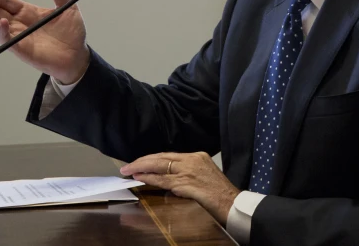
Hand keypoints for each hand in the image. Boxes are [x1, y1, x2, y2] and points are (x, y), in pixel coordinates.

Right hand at [0, 0, 89, 83]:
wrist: (78, 54)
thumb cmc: (71, 31)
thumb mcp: (66, 6)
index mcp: (27, 12)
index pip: (7, 2)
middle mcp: (20, 24)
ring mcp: (19, 37)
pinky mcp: (23, 50)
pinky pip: (8, 42)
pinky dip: (3, 33)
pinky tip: (4, 23)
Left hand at [120, 152, 239, 225]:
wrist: (232, 202)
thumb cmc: (220, 193)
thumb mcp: (204, 176)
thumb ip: (189, 174)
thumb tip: (170, 179)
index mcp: (198, 156)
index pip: (169, 155)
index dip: (152, 158)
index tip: (140, 162)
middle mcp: (192, 159)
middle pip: (162, 157)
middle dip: (142, 160)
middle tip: (127, 165)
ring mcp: (188, 170)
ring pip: (159, 165)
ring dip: (141, 168)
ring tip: (128, 170)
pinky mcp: (185, 183)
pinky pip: (163, 179)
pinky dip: (149, 178)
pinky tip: (139, 177)